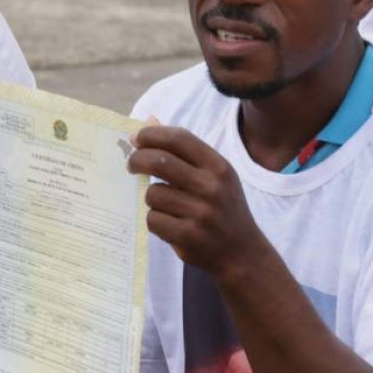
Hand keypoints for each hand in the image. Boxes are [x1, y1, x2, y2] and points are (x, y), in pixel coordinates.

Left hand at [128, 124, 273, 281]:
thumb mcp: (212, 175)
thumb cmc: (222, 207)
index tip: (135, 139)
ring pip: (153, 194)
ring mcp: (202, 212)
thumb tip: (149, 120)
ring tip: (164, 205)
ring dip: (151, 198)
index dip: (151, 134)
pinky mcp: (189, 235)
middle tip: (130, 165)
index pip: (178, 138)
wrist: (242, 253)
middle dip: (137, 160)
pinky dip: (155, 221)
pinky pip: (153, 219)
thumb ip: (182, 149)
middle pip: (159, 161)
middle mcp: (212, 187)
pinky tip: (169, 224)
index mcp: (218, 166)